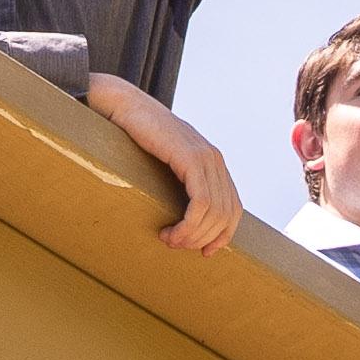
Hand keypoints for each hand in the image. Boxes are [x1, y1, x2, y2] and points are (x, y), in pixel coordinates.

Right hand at [82, 73, 242, 254]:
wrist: (125, 106)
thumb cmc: (139, 136)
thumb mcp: (167, 161)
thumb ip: (180, 179)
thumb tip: (182, 213)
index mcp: (213, 163)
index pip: (234, 209)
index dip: (223, 236)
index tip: (205, 252)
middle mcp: (215, 160)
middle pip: (226, 215)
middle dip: (203, 239)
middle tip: (176, 244)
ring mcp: (206, 158)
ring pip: (214, 213)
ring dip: (192, 235)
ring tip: (169, 239)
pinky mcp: (191, 158)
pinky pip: (201, 203)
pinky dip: (188, 225)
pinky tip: (170, 231)